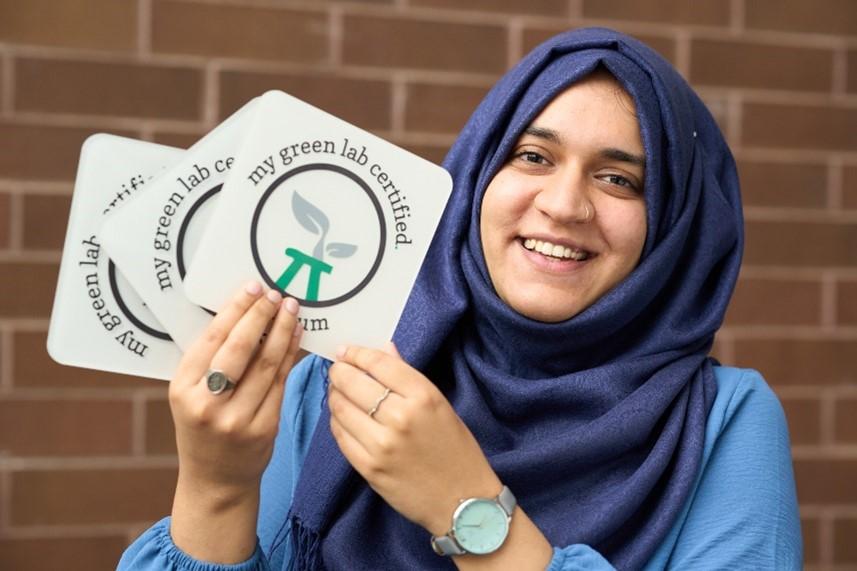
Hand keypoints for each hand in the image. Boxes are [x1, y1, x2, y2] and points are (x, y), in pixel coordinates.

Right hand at [169, 281, 301, 495]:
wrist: (216, 479)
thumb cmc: (203, 426)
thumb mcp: (191, 394)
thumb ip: (209, 360)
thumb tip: (243, 311)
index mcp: (183, 389)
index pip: (212, 339)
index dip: (236, 309)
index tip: (252, 287)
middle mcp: (208, 404)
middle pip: (240, 349)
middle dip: (261, 315)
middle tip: (275, 293)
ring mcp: (237, 418)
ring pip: (266, 364)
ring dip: (282, 331)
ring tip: (291, 308)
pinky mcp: (264, 428)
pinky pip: (281, 382)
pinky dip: (291, 354)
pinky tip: (296, 335)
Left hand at [328, 344, 500, 535]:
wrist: (462, 502)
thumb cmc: (456, 450)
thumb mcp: (439, 405)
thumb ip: (408, 377)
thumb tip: (383, 349)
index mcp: (423, 396)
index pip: (379, 363)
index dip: (357, 353)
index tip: (346, 351)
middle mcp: (400, 417)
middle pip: (353, 382)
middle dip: (339, 371)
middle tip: (337, 369)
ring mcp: (381, 444)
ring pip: (341, 408)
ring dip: (334, 395)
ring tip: (337, 391)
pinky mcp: (368, 468)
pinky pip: (340, 436)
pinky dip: (337, 421)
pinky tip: (342, 417)